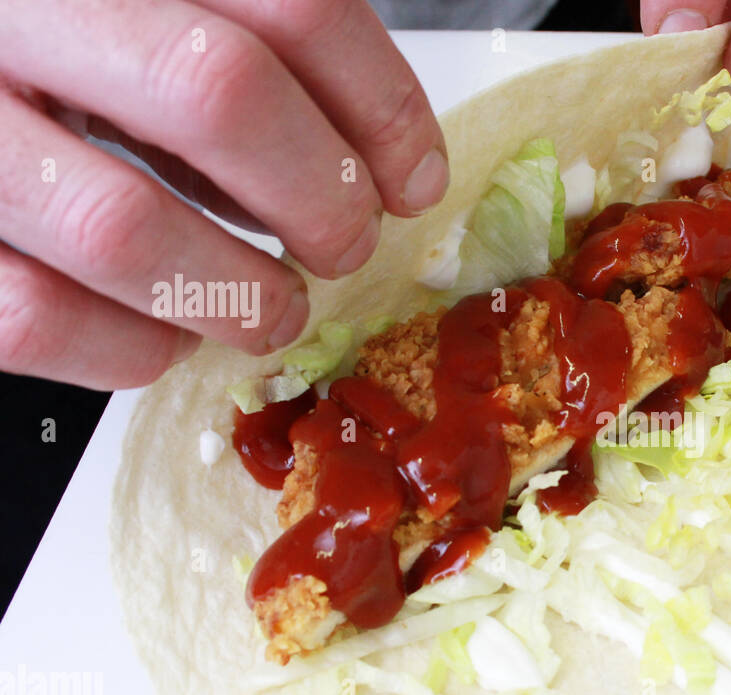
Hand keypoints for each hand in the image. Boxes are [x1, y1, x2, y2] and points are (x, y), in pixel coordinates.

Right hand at [0, 0, 447, 388]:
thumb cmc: (56, 51)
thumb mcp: (146, 18)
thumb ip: (241, 50)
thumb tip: (375, 164)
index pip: (287, 4)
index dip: (379, 105)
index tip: (413, 178)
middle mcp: (14, 12)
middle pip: (215, 91)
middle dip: (317, 195)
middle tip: (344, 244)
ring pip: (123, 223)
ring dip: (237, 292)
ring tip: (272, 309)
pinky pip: (35, 316)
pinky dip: (133, 347)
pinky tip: (169, 335)